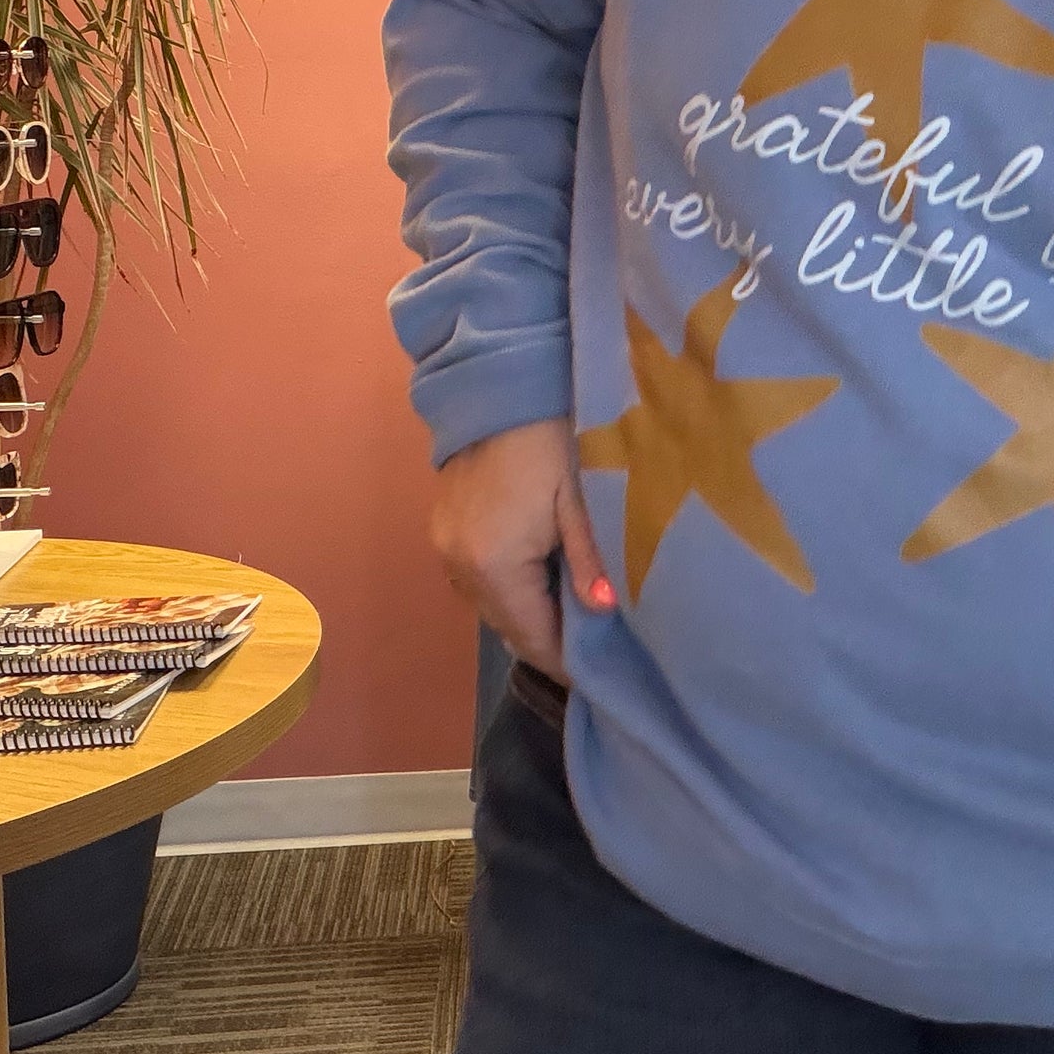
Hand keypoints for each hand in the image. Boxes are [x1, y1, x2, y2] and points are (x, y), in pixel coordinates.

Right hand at [430, 418, 614, 684]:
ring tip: (581, 610)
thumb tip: (603, 613)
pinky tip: (548, 572)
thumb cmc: (551, 434)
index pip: (534, 639)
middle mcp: (459, 565)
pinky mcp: (445, 526)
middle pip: (511, 626)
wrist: (499, 380)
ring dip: (533, 612)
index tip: (608, 673)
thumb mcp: (582, 496)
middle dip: (554, 639)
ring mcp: (446, 545)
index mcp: (493, 565)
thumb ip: (592, 559)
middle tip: (603, 645)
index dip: (570, 662)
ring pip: (495, 603)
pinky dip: (514, 584)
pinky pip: (482, 576)